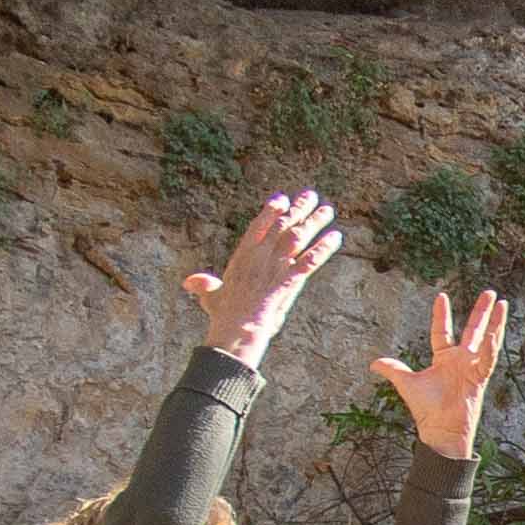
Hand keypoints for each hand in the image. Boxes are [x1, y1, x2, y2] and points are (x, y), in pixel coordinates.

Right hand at [181, 191, 341, 365]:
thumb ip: (204, 286)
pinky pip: (310, 261)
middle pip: (282, 226)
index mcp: (243, 256)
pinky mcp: (289, 280)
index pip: (258, 226)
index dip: (270, 211)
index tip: (282, 198)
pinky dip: (324, 248)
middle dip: (298, 209)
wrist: (236, 329)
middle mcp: (260, 256)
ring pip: (298, 237)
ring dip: (314, 222)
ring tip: (328, 210)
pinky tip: (336, 237)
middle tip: (310, 195)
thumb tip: (189, 281)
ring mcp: (275, 266)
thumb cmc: (223, 316)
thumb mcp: (211, 297)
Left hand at [373, 288, 506, 456]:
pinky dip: (490, 347)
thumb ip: (393, 370)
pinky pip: (487, 359)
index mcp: (444, 359)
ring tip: (502, 303)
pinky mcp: (479, 378)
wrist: (439, 429)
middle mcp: (461, 360)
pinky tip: (494, 332)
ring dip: (495, 322)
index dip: (441, 314)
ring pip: (487, 340)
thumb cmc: (427, 410)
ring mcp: (472, 368)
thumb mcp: (407, 384)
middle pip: (472, 329)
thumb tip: (374, 363)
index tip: (441, 296)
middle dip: (481, 311)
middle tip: (489, 293)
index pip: (442, 331)